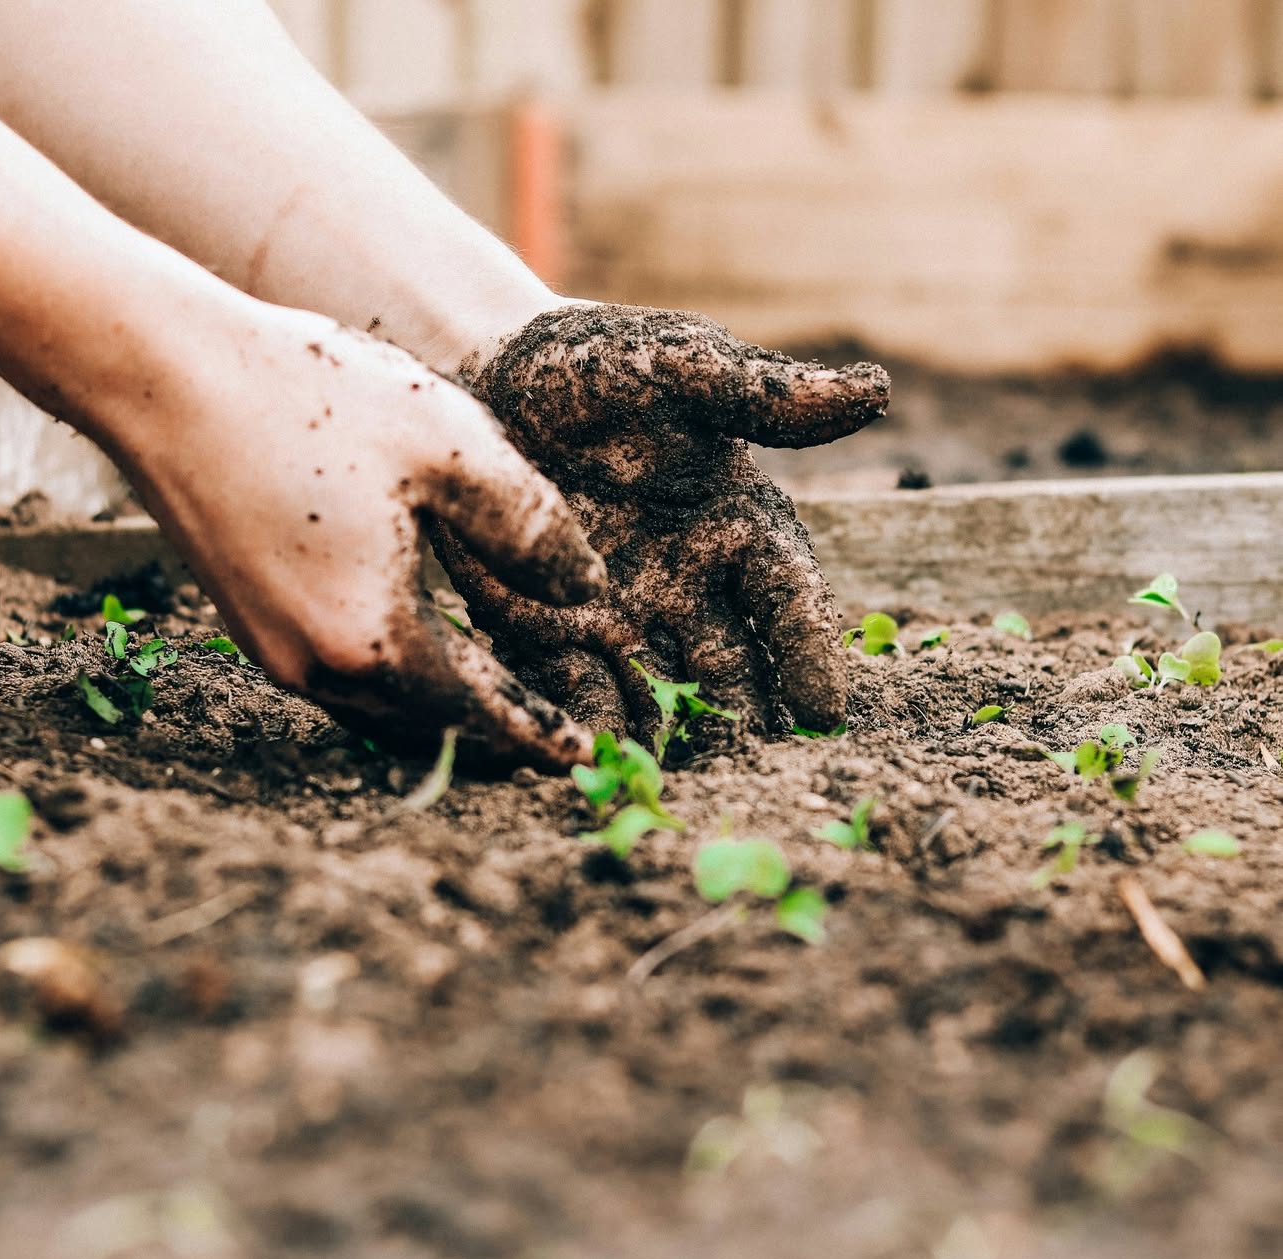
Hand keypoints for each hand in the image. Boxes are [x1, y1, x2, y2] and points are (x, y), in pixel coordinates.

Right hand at [110, 306, 605, 769]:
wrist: (163, 374)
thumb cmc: (311, 398)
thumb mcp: (452, 448)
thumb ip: (532, 529)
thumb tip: (587, 591)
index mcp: (375, 638)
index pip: (481, 713)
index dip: (539, 734)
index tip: (584, 757)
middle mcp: (318, 668)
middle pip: (431, 728)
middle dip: (497, 738)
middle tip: (552, 736)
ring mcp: (275, 652)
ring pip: (384, 712)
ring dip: (447, 714)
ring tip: (501, 701)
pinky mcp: (251, 625)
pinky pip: (345, 682)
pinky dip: (400, 683)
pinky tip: (426, 651)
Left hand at [436, 304, 889, 743]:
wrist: (491, 376)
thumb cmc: (598, 365)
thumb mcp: (680, 367)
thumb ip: (763, 394)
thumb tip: (876, 391)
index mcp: (738, 527)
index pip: (788, 599)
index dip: (809, 652)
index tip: (825, 711)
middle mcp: (691, 586)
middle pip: (732, 667)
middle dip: (745, 720)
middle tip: (756, 773)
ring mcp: (623, 617)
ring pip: (661, 694)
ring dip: (672, 739)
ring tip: (678, 785)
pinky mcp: (552, 633)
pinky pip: (578, 689)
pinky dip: (590, 725)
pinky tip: (594, 760)